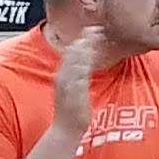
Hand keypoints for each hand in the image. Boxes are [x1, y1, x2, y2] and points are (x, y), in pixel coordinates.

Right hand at [49, 27, 98, 141]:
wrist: (66, 130)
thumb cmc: (71, 112)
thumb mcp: (74, 90)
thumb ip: (78, 78)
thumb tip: (86, 67)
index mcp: (63, 76)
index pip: (71, 54)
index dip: (81, 41)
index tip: (91, 30)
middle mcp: (63, 78)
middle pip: (73, 54)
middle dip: (84, 40)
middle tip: (95, 27)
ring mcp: (68, 85)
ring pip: (75, 62)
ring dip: (85, 48)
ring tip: (94, 37)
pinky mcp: (75, 93)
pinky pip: (79, 76)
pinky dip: (83, 65)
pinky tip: (89, 56)